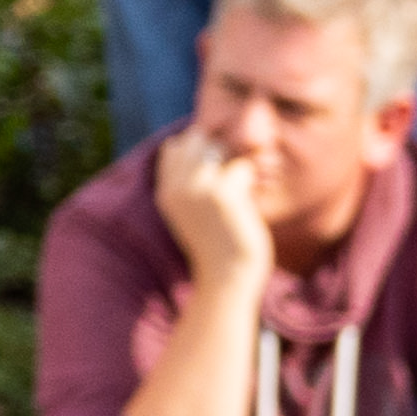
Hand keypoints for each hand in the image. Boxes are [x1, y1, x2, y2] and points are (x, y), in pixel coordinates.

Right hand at [151, 125, 271, 287]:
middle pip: (197, 139)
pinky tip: (248, 202)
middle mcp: (176, 186)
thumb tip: (208, 147)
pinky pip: (243, 166)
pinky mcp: (222, 192)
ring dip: (235, 163)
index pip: (175, 146)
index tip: (217, 170)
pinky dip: (251, 180)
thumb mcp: (193, 212)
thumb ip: (190, 183)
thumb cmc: (218, 245)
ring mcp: (197, 187)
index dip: (199, 150)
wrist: (227, 276)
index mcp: (165, 192)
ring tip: (242, 189)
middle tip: (234, 176)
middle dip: (219, 149)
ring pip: (220, 148)